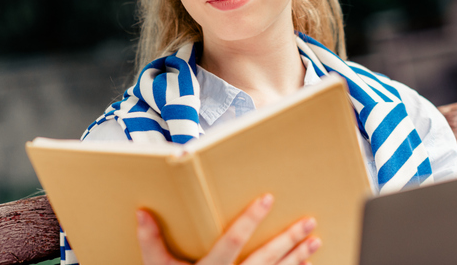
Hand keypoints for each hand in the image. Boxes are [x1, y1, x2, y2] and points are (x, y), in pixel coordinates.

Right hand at [136, 194, 320, 264]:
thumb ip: (151, 241)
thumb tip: (142, 212)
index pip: (233, 240)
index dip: (250, 219)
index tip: (268, 198)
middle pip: (265, 258)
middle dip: (289, 239)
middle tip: (309, 221)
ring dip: (298, 257)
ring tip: (315, 240)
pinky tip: (305, 264)